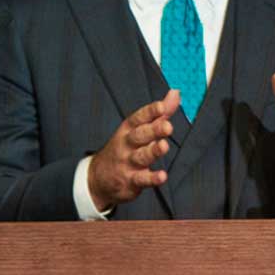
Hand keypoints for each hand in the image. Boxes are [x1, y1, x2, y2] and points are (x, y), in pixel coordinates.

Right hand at [88, 89, 180, 211]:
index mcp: (129, 129)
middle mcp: (127, 144)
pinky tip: (162, 176)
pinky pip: (142, 180)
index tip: (161, 106)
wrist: (99, 178)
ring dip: (153, 151)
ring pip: (141, 156)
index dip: (150, 112)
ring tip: (164, 146)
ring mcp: (128, 163)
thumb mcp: (139, 128)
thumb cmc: (124, 148)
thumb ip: (160, 113)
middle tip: (167, 125)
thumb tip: (175, 93)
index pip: (139, 118)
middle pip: (140, 135)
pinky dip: (152, 179)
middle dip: (153, 130)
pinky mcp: (131, 181)